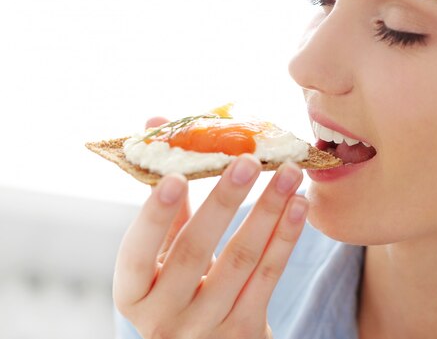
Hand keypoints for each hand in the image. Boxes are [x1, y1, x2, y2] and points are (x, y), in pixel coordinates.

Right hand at [113, 117, 307, 338]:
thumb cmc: (183, 283)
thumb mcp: (165, 251)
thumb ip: (165, 198)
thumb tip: (157, 124)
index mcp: (133, 293)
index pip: (136, 253)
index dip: (154, 215)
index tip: (175, 175)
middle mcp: (164, 317)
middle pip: (195, 252)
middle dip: (225, 201)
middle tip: (249, 160)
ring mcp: (206, 328)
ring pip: (241, 260)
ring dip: (267, 211)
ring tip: (289, 173)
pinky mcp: (244, 331)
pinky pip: (268, 276)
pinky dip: (285, 237)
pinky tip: (298, 205)